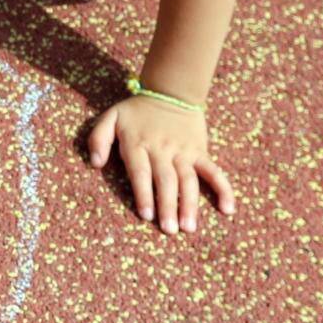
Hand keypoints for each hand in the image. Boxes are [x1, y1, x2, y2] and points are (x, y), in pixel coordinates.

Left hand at [88, 95, 234, 233]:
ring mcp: (183, 151)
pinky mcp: (200, 151)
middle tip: (169, 230)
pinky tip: (228, 208)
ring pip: (188, 180)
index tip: (146, 215)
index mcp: (138, 143)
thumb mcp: (110, 117)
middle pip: (166, 181)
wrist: (171, 92)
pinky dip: (223, 189)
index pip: (141, 172)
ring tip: (189, 227)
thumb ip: (98, 138)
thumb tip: (95, 163)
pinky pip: (213, 171)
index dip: (144, 194)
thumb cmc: (136, 111)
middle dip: (168, 206)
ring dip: (190, 204)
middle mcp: (162, 149)